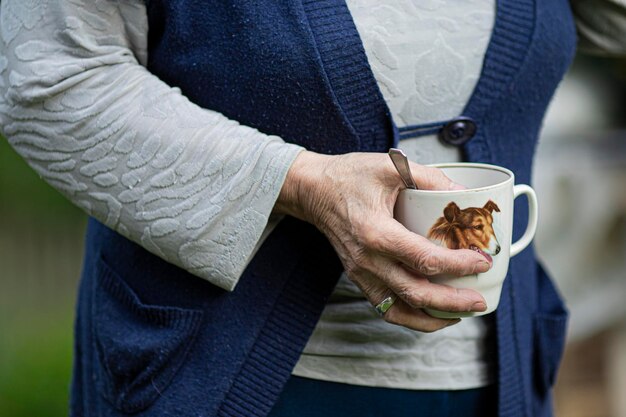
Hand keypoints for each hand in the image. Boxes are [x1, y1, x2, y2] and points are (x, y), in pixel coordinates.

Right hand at [275, 151, 489, 331]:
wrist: (313, 190)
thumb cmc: (349, 176)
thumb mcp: (391, 167)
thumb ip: (430, 178)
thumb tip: (465, 196)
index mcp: (375, 232)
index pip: (424, 259)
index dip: (459, 265)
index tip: (483, 261)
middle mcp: (367, 259)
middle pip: (416, 293)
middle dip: (454, 301)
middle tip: (480, 300)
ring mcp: (360, 272)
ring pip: (400, 309)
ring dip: (433, 316)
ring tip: (461, 312)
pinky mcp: (359, 277)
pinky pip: (385, 307)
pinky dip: (411, 317)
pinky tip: (431, 313)